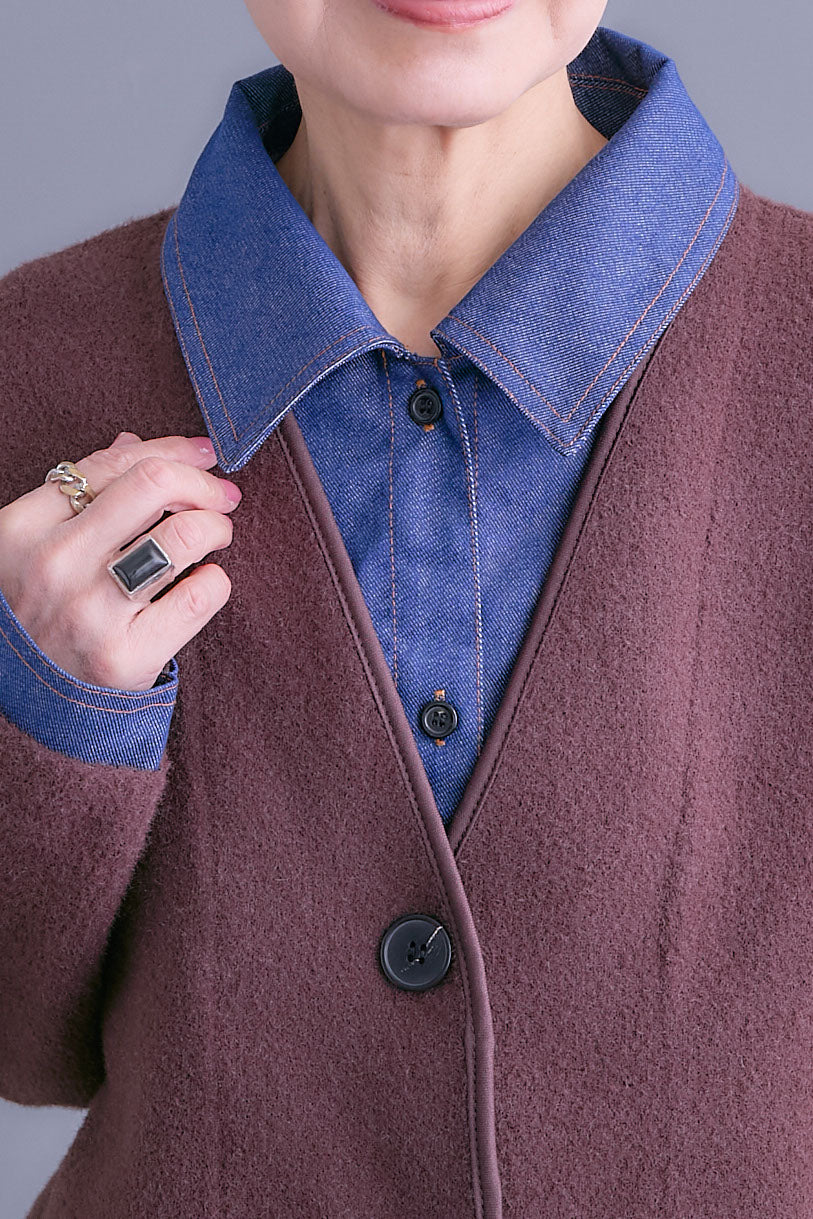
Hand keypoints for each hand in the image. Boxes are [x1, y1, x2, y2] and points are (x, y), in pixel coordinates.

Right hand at [0, 431, 241, 690]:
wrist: (29, 702)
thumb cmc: (38, 611)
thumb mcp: (35, 546)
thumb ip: (82, 494)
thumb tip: (137, 444)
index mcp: (24, 527)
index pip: (114, 464)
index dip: (173, 450)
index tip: (204, 454)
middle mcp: (53, 565)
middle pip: (155, 485)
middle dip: (203, 484)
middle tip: (221, 498)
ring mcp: (90, 613)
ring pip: (185, 535)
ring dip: (216, 528)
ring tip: (215, 538)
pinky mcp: (127, 657)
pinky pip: (202, 595)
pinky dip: (216, 581)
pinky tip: (203, 584)